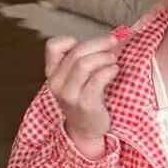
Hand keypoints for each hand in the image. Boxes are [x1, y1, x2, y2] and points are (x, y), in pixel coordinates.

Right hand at [45, 34, 121, 154]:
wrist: (85, 129)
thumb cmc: (83, 98)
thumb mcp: (73, 79)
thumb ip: (80, 59)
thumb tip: (108, 39)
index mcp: (52, 73)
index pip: (53, 46)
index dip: (70, 40)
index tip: (87, 45)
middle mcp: (57, 83)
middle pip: (76, 53)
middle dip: (98, 44)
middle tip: (113, 42)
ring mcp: (70, 95)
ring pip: (84, 64)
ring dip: (104, 57)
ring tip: (113, 59)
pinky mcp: (86, 104)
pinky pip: (97, 79)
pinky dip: (109, 70)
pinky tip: (115, 70)